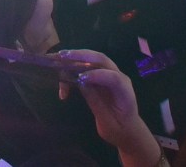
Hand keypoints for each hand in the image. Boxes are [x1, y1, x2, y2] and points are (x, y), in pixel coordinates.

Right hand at [55, 48, 159, 166]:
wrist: (126, 130)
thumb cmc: (119, 129)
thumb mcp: (107, 123)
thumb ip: (96, 102)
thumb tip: (80, 83)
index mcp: (124, 91)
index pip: (113, 77)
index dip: (97, 75)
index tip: (80, 79)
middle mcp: (119, 77)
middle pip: (101, 60)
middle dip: (81, 56)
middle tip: (62, 56)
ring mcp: (110, 75)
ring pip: (93, 60)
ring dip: (76, 58)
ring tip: (59, 59)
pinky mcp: (101, 77)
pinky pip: (87, 68)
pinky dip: (74, 71)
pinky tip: (63, 84)